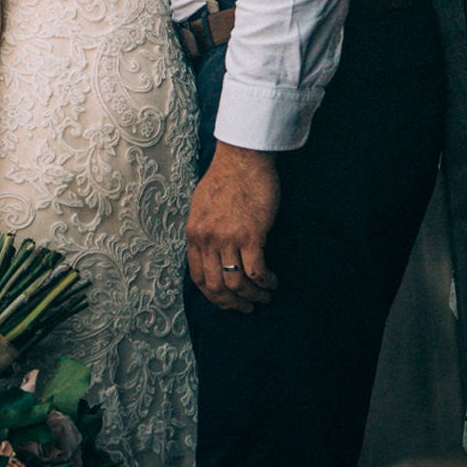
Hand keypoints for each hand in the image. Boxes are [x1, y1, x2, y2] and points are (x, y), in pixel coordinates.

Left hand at [186, 142, 279, 311]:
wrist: (242, 158)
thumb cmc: (225, 177)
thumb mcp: (201, 206)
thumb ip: (203, 230)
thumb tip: (209, 250)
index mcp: (194, 233)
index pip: (198, 277)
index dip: (212, 295)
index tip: (225, 301)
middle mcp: (208, 240)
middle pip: (216, 286)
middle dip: (232, 303)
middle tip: (246, 307)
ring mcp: (229, 239)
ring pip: (237, 283)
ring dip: (252, 296)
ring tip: (264, 297)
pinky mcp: (252, 235)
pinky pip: (257, 270)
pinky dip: (265, 282)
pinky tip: (272, 281)